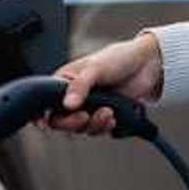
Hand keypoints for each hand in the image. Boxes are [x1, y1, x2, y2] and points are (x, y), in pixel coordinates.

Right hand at [45, 32, 163, 135]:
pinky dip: (105, 126)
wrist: (146, 65)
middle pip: (61, 122)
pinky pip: (97, 130)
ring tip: (107, 111)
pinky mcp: (103, 116)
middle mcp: (73, 97)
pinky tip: (113, 115)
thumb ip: (79, 86)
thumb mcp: (95, 68)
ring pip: (80, 128)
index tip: (45, 123)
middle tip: (84, 117)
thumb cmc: (117, 59)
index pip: (45, 103)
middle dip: (73, 123)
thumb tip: (67, 104)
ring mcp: (88, 108)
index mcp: (64, 82)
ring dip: (94, 124)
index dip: (42, 115)